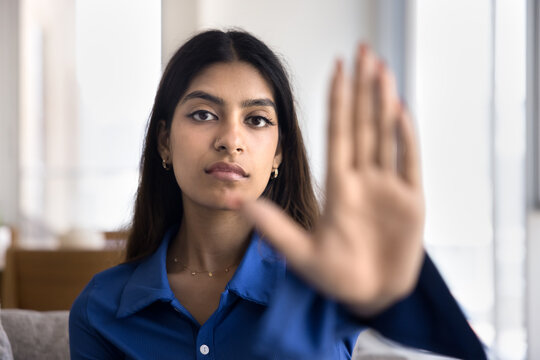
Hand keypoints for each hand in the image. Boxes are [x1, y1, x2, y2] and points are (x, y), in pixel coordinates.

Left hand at [240, 45, 424, 315]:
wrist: (367, 298)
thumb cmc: (334, 277)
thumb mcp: (299, 253)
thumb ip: (272, 227)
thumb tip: (237, 200)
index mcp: (338, 186)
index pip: (337, 133)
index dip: (337, 100)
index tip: (336, 69)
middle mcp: (363, 180)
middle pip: (363, 124)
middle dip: (363, 88)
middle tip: (362, 51)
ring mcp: (388, 189)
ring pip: (386, 136)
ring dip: (384, 102)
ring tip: (382, 68)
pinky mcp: (411, 203)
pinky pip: (409, 163)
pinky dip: (406, 138)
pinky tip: (400, 110)